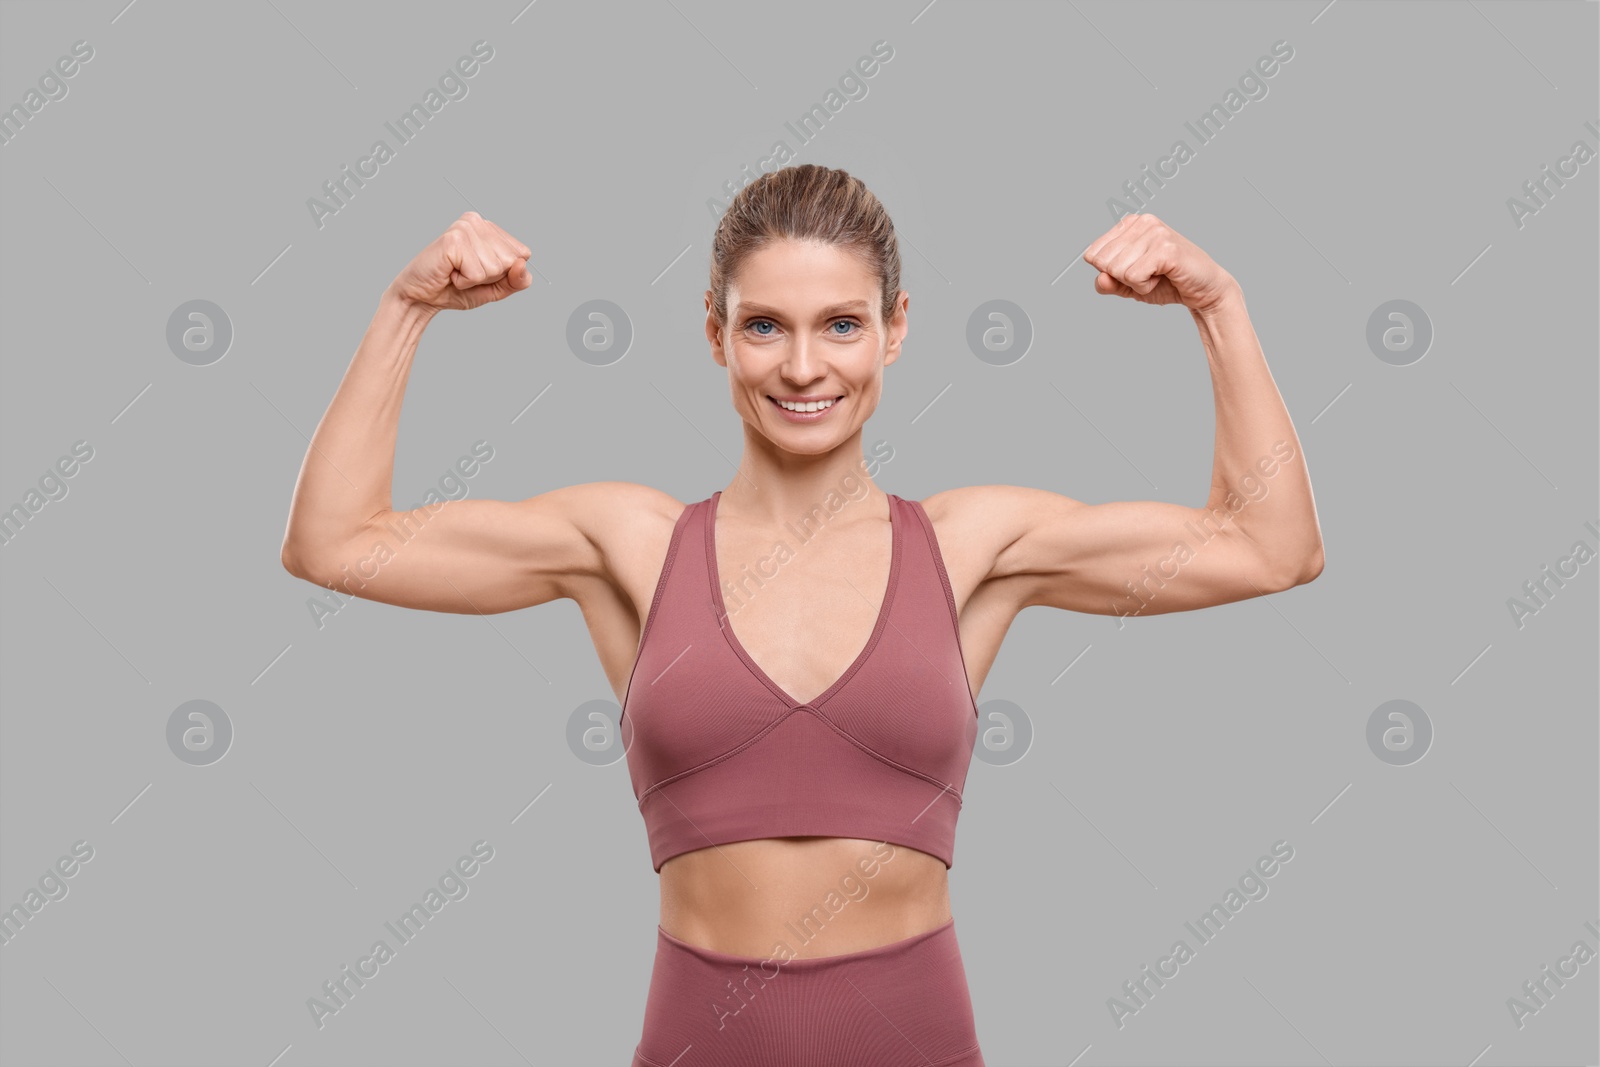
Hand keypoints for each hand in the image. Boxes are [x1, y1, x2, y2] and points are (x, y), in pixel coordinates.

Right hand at [385, 211, 533, 311]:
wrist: (421, 298)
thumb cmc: (455, 289)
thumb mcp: (495, 288)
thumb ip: (516, 280)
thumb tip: (521, 264)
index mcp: (490, 228)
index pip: (523, 254)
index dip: (506, 273)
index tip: (480, 272)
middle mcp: (478, 221)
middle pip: (511, 260)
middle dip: (491, 277)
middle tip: (465, 273)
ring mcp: (465, 228)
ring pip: (495, 267)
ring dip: (475, 279)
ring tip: (456, 272)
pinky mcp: (453, 240)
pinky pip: (477, 273)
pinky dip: (464, 281)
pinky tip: (449, 273)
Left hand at [1082, 214, 1236, 311]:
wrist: (1203, 290)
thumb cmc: (1167, 283)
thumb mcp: (1128, 285)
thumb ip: (1109, 284)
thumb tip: (1100, 279)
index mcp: (1130, 224)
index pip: (1092, 254)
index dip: (1110, 273)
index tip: (1136, 270)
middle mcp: (1142, 222)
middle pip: (1103, 263)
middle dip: (1123, 279)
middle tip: (1149, 274)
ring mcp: (1155, 232)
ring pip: (1117, 271)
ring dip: (1136, 284)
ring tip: (1158, 275)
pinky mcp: (1166, 248)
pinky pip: (1133, 277)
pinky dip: (1145, 287)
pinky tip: (1163, 277)